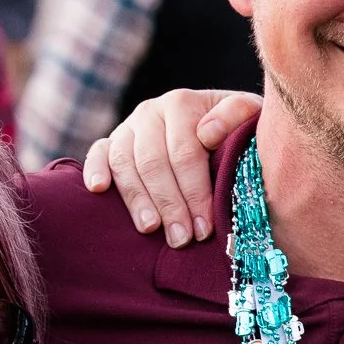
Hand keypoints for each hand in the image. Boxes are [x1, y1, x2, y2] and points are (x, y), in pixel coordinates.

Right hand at [81, 89, 261, 246]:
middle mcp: (151, 111)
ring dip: (137, 199)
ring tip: (151, 229)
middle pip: (153, 162)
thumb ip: (238, 114)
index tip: (204, 228)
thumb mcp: (249, 119)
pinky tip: (98, 190)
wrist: (222, 127)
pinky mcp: (112, 141)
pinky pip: (98, 152)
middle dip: (169, 205)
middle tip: (181, 239)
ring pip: (125, 163)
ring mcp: (129, 126)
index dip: (194, 193)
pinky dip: (95, 169)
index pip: (184, 153)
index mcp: (183, 104)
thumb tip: (207, 133)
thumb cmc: (238, 132)